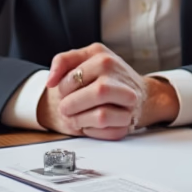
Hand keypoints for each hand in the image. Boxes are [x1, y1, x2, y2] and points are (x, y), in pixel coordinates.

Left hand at [40, 44, 178, 138]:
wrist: (141, 93)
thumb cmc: (107, 76)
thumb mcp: (85, 58)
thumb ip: (63, 62)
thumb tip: (50, 81)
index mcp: (104, 59)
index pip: (75, 78)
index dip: (63, 89)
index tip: (64, 91)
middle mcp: (119, 78)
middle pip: (95, 94)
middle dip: (72, 106)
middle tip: (65, 109)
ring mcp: (128, 101)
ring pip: (101, 117)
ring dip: (80, 121)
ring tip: (75, 118)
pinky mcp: (129, 121)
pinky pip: (108, 132)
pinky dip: (93, 131)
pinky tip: (89, 124)